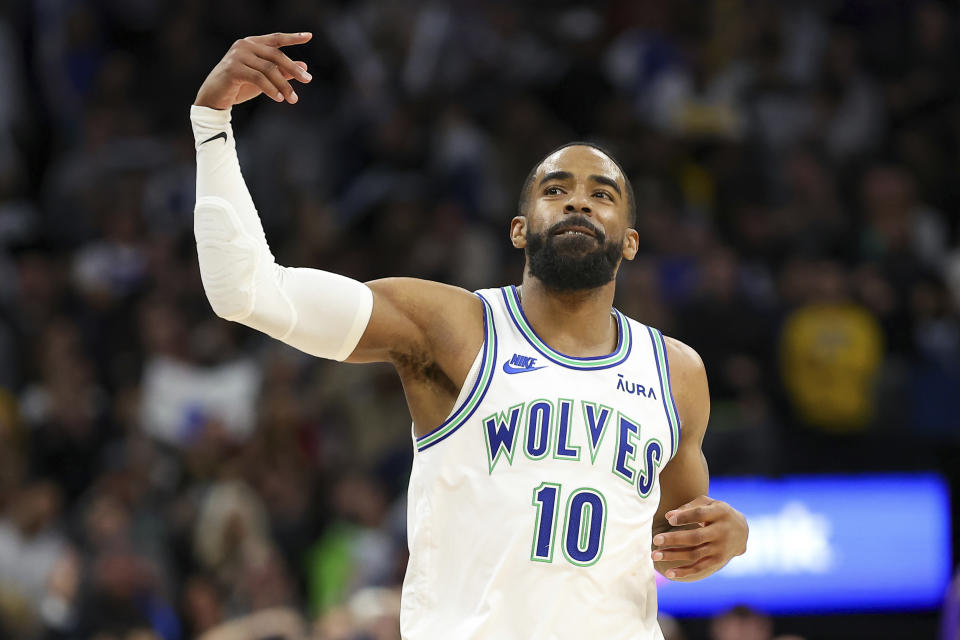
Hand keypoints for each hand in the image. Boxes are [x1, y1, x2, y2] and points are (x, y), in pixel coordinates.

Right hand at [195, 32, 313, 109]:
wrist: (214, 98)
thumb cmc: (239, 86)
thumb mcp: (264, 79)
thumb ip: (282, 72)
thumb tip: (305, 67)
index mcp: (252, 43)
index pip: (276, 38)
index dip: (292, 38)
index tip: (309, 36)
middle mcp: (244, 45)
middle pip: (276, 54)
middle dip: (293, 68)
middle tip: (308, 80)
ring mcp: (237, 55)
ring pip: (269, 69)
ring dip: (284, 85)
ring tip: (293, 99)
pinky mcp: (233, 69)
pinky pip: (258, 78)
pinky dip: (271, 89)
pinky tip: (279, 99)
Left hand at [651, 495, 747, 580]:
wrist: (742, 530)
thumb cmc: (717, 512)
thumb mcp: (708, 503)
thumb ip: (689, 507)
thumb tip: (668, 516)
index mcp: (720, 512)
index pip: (700, 514)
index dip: (685, 517)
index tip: (669, 519)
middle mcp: (721, 531)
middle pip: (695, 537)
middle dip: (674, 539)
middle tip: (655, 540)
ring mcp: (720, 548)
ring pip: (695, 554)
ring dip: (674, 556)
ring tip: (655, 556)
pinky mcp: (718, 561)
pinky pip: (700, 568)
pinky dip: (685, 571)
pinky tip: (669, 573)